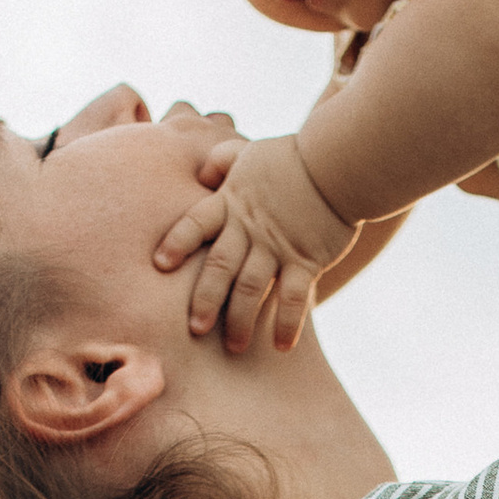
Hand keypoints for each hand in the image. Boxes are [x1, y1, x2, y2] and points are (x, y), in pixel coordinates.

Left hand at [154, 132, 358, 352]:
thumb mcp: (250, 152)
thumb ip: (222, 160)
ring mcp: (277, 247)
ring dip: (240, 321)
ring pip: (250, 289)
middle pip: (219, 267)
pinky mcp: (307, 260)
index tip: (160, 265)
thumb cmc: (293, 158)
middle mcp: (249, 229)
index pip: (196, 223)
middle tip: (195, 329)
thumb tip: (201, 174)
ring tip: (234, 347)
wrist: (339, 164)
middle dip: (204, 299)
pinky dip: (287, 323)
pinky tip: (282, 346)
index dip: (177, 243)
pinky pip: (293, 297)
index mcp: (232, 203)